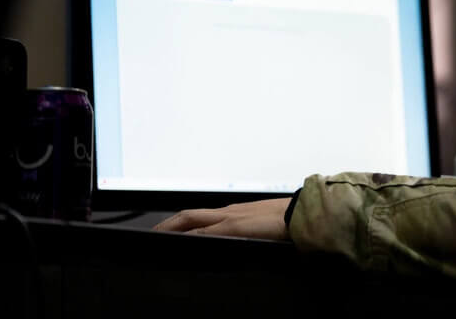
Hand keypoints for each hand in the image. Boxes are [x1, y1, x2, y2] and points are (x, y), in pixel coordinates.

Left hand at [152, 198, 291, 240]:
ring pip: (191, 220)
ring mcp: (229, 217)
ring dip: (172, 228)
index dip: (182, 222)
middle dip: (168, 224)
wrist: (303, 213)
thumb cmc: (289, 220)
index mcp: (235, 212)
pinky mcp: (233, 226)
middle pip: (189, 215)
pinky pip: (204, 232)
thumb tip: (249, 239)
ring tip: (157, 238)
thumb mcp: (265, 225)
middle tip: (153, 234)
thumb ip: (253, 230)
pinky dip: (188, 237)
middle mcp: (228, 211)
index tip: (169, 229)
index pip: (201, 215)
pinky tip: (178, 244)